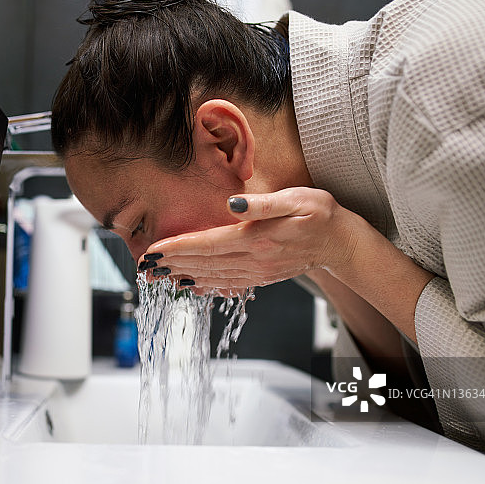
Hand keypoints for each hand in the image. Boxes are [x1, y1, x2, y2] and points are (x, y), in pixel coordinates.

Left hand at [140, 187, 360, 289]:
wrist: (341, 243)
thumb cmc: (319, 214)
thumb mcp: (295, 199)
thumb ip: (262, 204)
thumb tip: (231, 204)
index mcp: (256, 239)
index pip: (206, 245)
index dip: (176, 248)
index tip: (152, 250)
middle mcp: (253, 260)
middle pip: (203, 263)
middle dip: (170, 264)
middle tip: (143, 265)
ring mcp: (257, 273)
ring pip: (212, 277)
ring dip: (183, 275)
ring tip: (158, 275)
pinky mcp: (261, 277)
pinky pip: (227, 284)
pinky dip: (205, 285)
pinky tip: (191, 285)